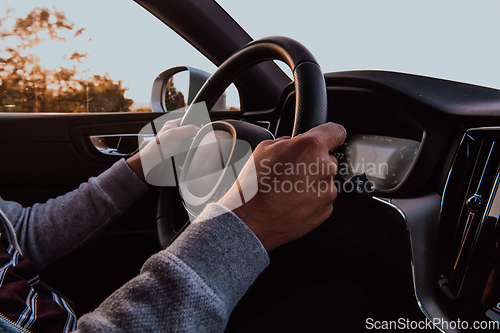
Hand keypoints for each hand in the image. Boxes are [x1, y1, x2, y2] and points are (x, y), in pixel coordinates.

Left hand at [126, 118, 198, 182]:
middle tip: (194, 141)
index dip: (195, 123)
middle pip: (191, 133)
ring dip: (192, 147)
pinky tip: (187, 155)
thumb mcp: (175, 134)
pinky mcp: (178, 153)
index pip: (188, 120)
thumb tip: (200, 130)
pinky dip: (189, 154)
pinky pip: (188, 152)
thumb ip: (189, 129)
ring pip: (191, 143)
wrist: (152, 164)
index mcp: (173, 125)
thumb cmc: (158, 148)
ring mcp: (177, 144)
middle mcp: (175, 133)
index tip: (201, 129)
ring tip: (189, 149)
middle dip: (194, 137)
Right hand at [218, 122, 345, 251]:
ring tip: (288, 190)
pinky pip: (322, 199)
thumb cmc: (255, 185)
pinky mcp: (325, 210)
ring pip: (324, 181)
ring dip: (312, 183)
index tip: (328, 138)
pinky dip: (311, 200)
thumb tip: (295, 143)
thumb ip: (289, 141)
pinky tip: (292, 202)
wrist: (251, 220)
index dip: (329, 134)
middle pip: (328, 159)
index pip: (336, 131)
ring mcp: (327, 191)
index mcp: (311, 147)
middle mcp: (324, 168)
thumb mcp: (265, 148)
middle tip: (292, 171)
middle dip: (314, 163)